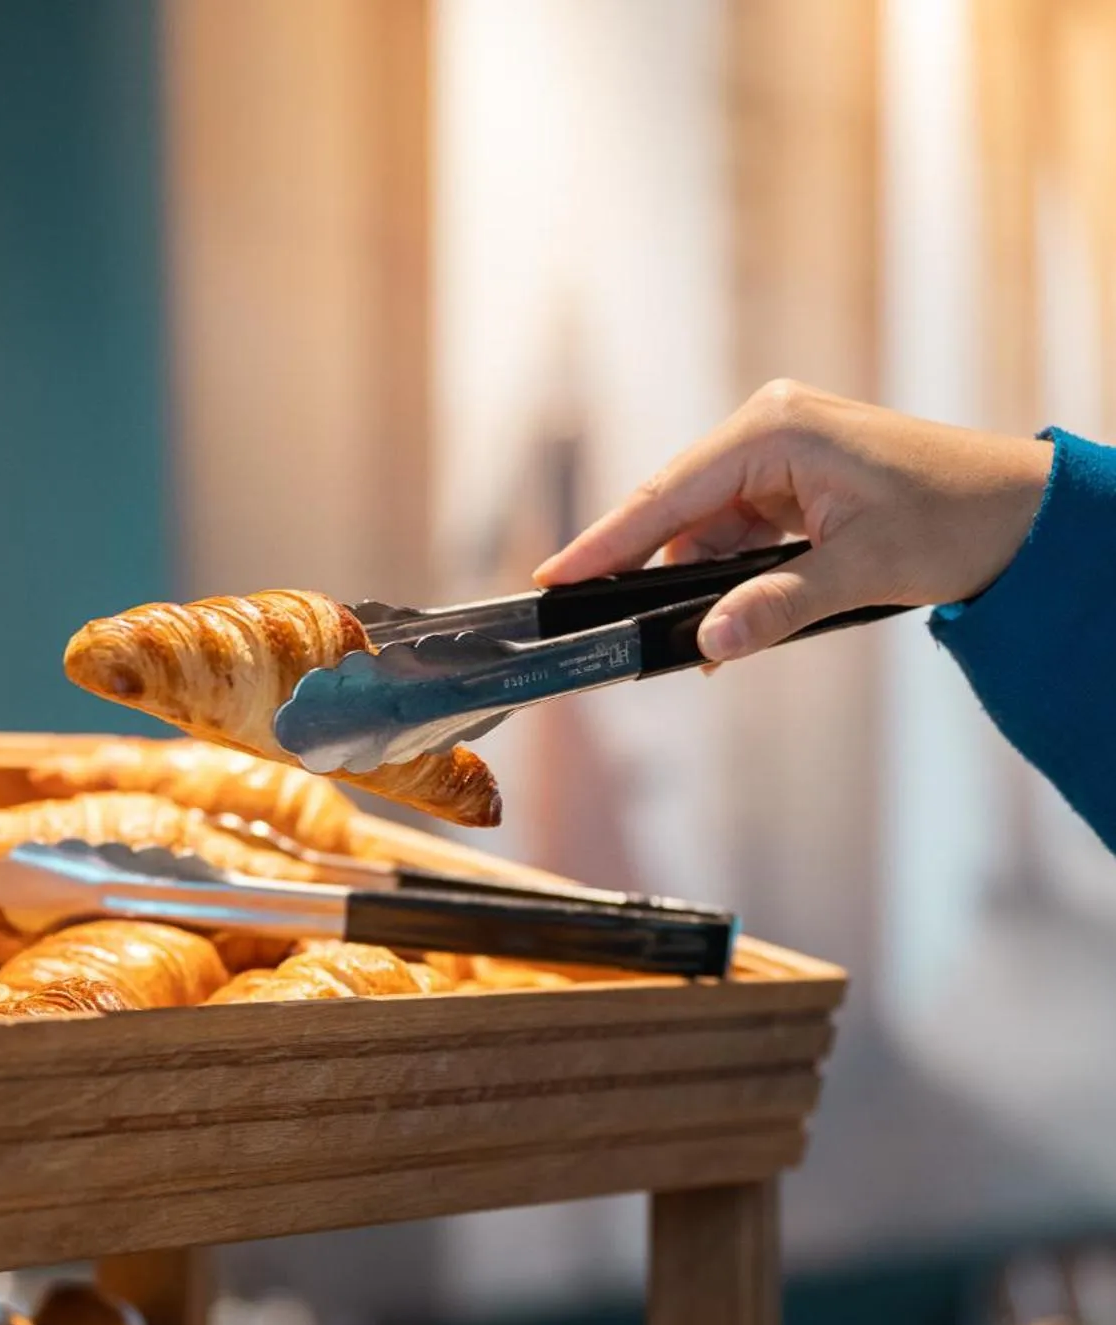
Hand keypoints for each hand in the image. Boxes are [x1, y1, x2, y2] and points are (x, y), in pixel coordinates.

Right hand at [535, 382, 1053, 662]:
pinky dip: (731, 580)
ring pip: (704, 531)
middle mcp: (770, 429)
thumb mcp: (862, 570)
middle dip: (651, 575)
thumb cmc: (956, 520)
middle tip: (607, 631)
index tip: (553, 576)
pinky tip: (729, 624)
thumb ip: (777, 607)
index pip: (668, 492)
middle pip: (676, 511)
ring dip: (699, 587)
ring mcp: (780, 454)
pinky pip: (736, 536)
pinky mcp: (793, 482)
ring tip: (698, 646)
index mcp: (776, 429)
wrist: (1021, 513)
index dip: (607, 540)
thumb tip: (706, 646)